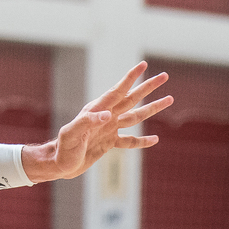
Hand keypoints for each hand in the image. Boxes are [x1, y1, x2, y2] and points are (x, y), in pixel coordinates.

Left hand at [21, 61, 172, 182]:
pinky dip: (142, 140)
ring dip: (152, 108)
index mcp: (96, 110)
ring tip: (169, 99)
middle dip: (148, 87)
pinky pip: (130, 141)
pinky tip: (155, 139)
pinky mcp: (109, 142)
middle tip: (164, 76)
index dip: (130, 78)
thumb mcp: (72, 134)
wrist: (59, 164)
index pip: (117, 91)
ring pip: (135, 116)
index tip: (144, 64)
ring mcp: (109, 129)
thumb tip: (108, 114)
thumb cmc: (63, 148)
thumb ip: (88, 122)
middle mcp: (105, 116)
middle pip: (132, 99)